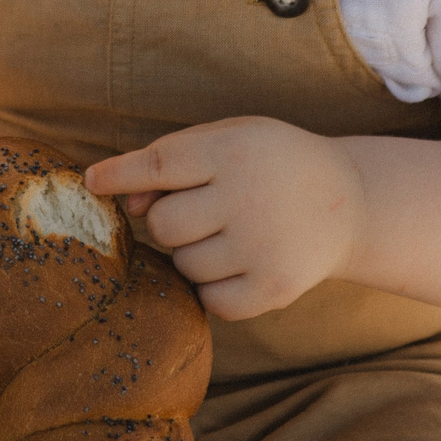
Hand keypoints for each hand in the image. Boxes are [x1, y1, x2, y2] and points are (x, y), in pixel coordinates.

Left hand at [82, 117, 366, 321]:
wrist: (348, 202)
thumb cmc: (270, 164)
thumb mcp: (230, 139)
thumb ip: (174, 162)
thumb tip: (125, 204)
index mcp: (233, 150)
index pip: (158, 164)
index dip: (119, 174)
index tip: (92, 181)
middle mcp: (247, 197)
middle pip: (164, 224)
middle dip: (168, 220)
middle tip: (200, 211)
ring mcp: (263, 246)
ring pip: (184, 264)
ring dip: (191, 253)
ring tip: (226, 234)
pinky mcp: (274, 288)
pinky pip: (210, 300)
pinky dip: (212, 287)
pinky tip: (236, 263)